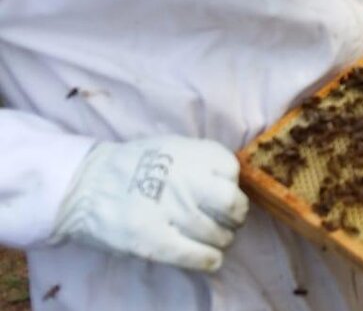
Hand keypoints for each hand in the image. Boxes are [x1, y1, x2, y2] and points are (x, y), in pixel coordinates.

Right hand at [51, 136, 249, 272]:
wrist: (83, 185)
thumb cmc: (131, 166)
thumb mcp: (170, 147)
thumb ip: (200, 162)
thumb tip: (230, 183)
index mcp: (190, 154)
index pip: (232, 171)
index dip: (232, 185)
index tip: (224, 193)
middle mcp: (186, 180)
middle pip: (232, 204)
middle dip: (235, 217)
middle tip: (227, 222)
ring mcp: (171, 211)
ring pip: (217, 233)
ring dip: (221, 240)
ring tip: (213, 240)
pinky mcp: (154, 240)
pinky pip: (196, 255)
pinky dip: (209, 260)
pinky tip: (209, 259)